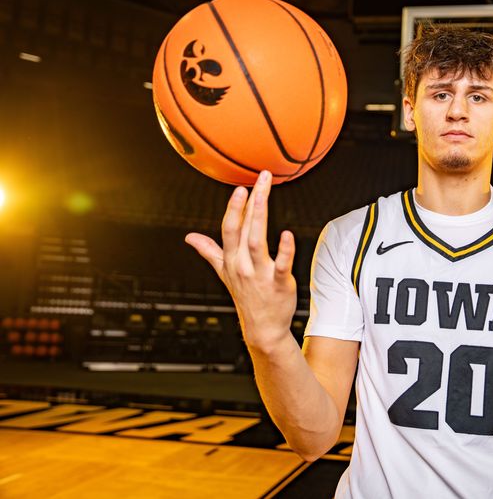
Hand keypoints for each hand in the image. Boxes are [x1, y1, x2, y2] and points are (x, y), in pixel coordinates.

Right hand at [186, 170, 296, 351]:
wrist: (263, 328)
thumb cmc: (246, 296)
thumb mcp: (224, 273)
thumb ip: (209, 252)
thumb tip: (189, 238)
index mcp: (231, 259)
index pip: (230, 229)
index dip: (234, 208)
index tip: (241, 187)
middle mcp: (243, 264)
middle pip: (244, 229)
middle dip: (251, 202)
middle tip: (260, 178)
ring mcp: (260, 274)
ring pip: (258, 242)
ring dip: (260, 218)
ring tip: (264, 196)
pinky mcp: (279, 283)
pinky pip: (281, 265)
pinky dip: (285, 250)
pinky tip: (288, 234)